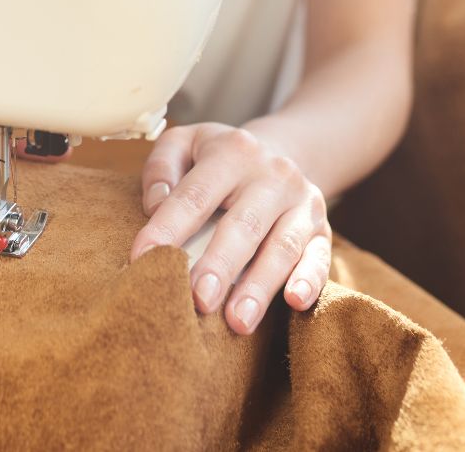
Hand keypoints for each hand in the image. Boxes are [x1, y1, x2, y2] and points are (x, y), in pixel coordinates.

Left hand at [131, 123, 331, 334]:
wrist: (280, 149)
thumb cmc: (217, 156)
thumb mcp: (184, 143)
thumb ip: (162, 168)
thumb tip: (155, 205)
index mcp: (232, 152)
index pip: (194, 195)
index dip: (168, 228)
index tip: (142, 260)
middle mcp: (272, 175)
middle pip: (243, 225)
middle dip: (219, 266)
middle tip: (198, 301)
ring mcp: (302, 202)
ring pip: (282, 247)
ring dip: (259, 286)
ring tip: (236, 321)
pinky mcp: (322, 228)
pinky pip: (321, 256)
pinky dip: (310, 279)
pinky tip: (293, 301)